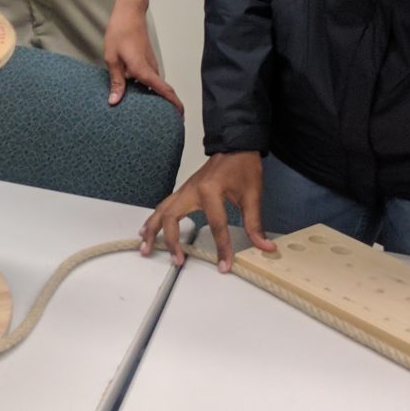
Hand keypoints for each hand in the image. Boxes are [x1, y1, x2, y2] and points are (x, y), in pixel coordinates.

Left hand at [103, 0, 180, 111]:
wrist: (129, 13)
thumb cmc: (119, 33)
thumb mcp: (112, 58)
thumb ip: (116, 81)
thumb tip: (114, 102)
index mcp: (143, 70)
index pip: (164, 90)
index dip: (174, 104)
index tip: (180, 116)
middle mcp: (151, 68)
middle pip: (161, 91)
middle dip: (162, 105)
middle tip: (157, 119)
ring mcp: (151, 63)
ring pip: (154, 84)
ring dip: (152, 95)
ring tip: (142, 110)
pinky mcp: (147, 59)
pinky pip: (150, 77)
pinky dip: (146, 86)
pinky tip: (134, 91)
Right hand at [138, 150, 272, 271]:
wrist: (235, 145)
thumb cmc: (242, 166)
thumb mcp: (252, 195)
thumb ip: (255, 224)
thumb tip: (264, 246)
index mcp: (210, 191)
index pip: (215, 227)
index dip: (221, 249)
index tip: (224, 265)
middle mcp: (191, 190)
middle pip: (172, 219)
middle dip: (171, 241)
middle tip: (176, 261)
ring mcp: (184, 190)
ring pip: (161, 211)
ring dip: (152, 230)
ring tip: (145, 247)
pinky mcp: (183, 191)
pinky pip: (164, 206)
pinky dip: (154, 219)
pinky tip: (147, 229)